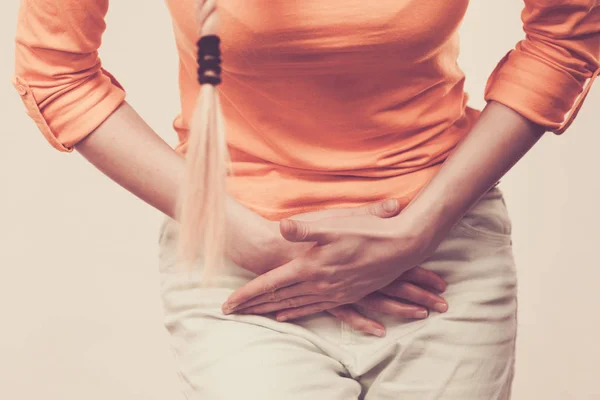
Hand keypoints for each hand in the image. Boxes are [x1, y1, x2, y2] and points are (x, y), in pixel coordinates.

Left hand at [223, 213, 437, 324]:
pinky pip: (314, 309)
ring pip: (294, 305)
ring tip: (252, 314)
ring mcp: (333, 292)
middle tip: (230, 312)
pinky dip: (296, 313)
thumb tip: (281, 227)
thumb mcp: (335, 225)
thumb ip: (305, 228)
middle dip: (252, 305)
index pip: (271, 285)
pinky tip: (288, 316)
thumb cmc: (367, 232)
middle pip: (278, 298)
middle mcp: (319, 284)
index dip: (247, 294)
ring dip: (270, 310)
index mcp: (311, 267)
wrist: (402, 246)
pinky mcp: (346, 294)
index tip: (227, 304)